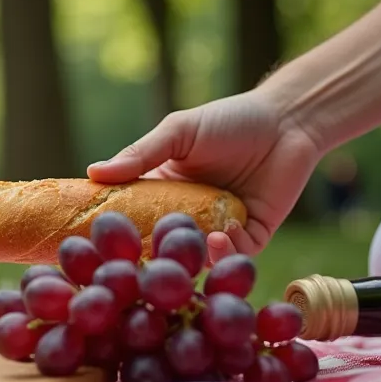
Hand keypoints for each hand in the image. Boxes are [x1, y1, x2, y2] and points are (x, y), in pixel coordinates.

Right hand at [86, 91, 322, 262]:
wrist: (287, 121)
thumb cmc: (228, 120)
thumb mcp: (178, 133)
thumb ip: (141, 154)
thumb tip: (93, 172)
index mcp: (165, 190)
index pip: (134, 215)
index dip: (117, 229)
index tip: (98, 240)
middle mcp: (190, 214)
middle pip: (164, 244)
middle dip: (154, 255)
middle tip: (142, 261)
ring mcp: (221, 227)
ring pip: (200, 256)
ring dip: (195, 254)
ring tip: (195, 241)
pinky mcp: (253, 235)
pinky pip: (236, 255)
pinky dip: (227, 250)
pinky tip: (223, 235)